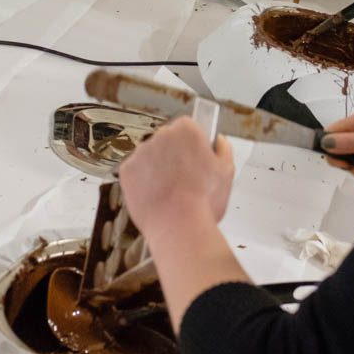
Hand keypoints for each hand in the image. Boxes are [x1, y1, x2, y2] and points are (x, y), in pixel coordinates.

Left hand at [119, 117, 235, 238]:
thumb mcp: (227, 171)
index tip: (195, 156)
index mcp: (187, 129)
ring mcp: (141, 152)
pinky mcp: (126, 170)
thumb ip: (223, 149)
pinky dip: (142, 182)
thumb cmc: (204, 201)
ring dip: (157, 168)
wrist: (178, 226)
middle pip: (167, 140)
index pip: (187, 126)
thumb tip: (218, 141)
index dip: (192, 143)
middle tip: (184, 178)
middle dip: (173, 154)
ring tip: (170, 192)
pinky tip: (156, 195)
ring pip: (150, 156)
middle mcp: (161, 135)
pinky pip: (135, 172)